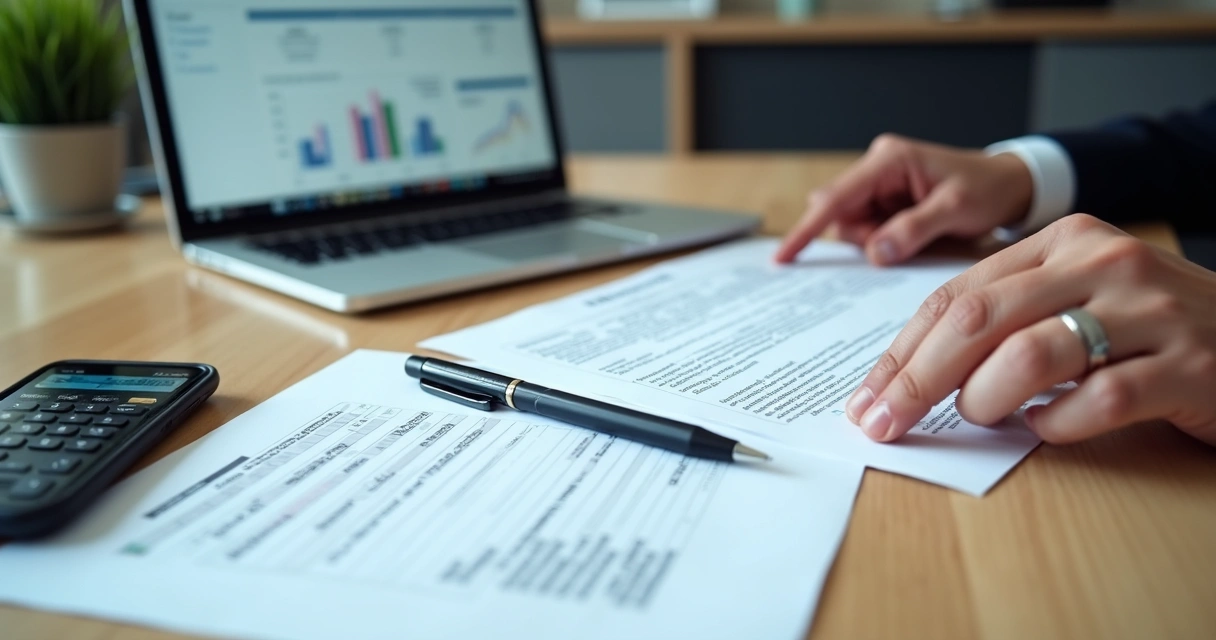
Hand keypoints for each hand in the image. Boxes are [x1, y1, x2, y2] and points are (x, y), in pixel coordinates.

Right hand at [775, 134, 1034, 264]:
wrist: (1012, 185)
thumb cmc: (988, 188)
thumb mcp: (956, 209)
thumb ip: (913, 229)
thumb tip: (874, 253)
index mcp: (888, 160)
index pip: (835, 198)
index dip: (807, 229)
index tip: (783, 256)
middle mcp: (877, 169)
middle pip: (841, 216)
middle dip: (865, 238)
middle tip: (905, 242)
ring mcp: (880, 187)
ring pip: (854, 227)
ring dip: (877, 242)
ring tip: (919, 235)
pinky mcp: (886, 202)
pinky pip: (870, 230)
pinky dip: (885, 242)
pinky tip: (913, 236)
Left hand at [843, 214, 1215, 445]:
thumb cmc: (1148, 328)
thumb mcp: (1075, 298)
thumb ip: (1006, 318)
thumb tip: (909, 373)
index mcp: (1063, 240)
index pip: (957, 295)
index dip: (901, 352)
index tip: (867, 397)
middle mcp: (1102, 263)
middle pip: (977, 322)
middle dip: (916, 380)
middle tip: (884, 424)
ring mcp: (1149, 312)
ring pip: (1030, 356)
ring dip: (986, 400)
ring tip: (985, 417)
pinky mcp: (1188, 366)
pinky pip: (1097, 402)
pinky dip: (1058, 424)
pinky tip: (1050, 427)